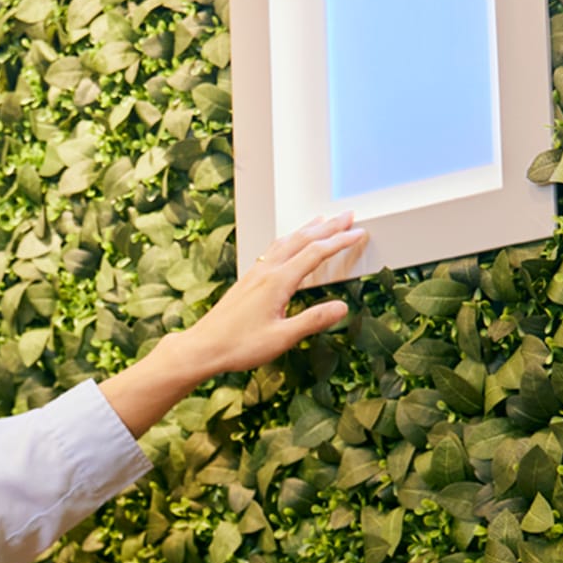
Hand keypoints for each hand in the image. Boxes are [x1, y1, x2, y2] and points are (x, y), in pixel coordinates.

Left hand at [100, 213, 365, 436]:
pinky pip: (273, 250)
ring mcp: (255, 274)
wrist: (203, 347)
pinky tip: (288, 243)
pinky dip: (289, 240)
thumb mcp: (282, 338)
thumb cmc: (239, 345)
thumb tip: (342, 308)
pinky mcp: (247, 280)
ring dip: (307, 229)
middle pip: (302, 240)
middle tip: (348, 215)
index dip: (340, 241)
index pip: (316, 253)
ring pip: (285, 242)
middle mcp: (266, 272)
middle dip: (328, 227)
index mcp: (278, 282)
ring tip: (322, 221)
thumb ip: (312, 321)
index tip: (359, 232)